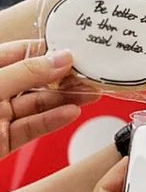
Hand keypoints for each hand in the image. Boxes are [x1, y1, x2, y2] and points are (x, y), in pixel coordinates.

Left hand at [0, 42, 96, 158]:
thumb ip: (25, 73)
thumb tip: (60, 59)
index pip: (22, 53)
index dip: (50, 51)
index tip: (77, 51)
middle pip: (36, 80)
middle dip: (64, 78)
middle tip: (91, 76)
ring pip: (39, 105)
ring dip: (66, 99)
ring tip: (90, 94)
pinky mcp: (5, 140)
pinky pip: (34, 127)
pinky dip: (54, 120)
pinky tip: (71, 113)